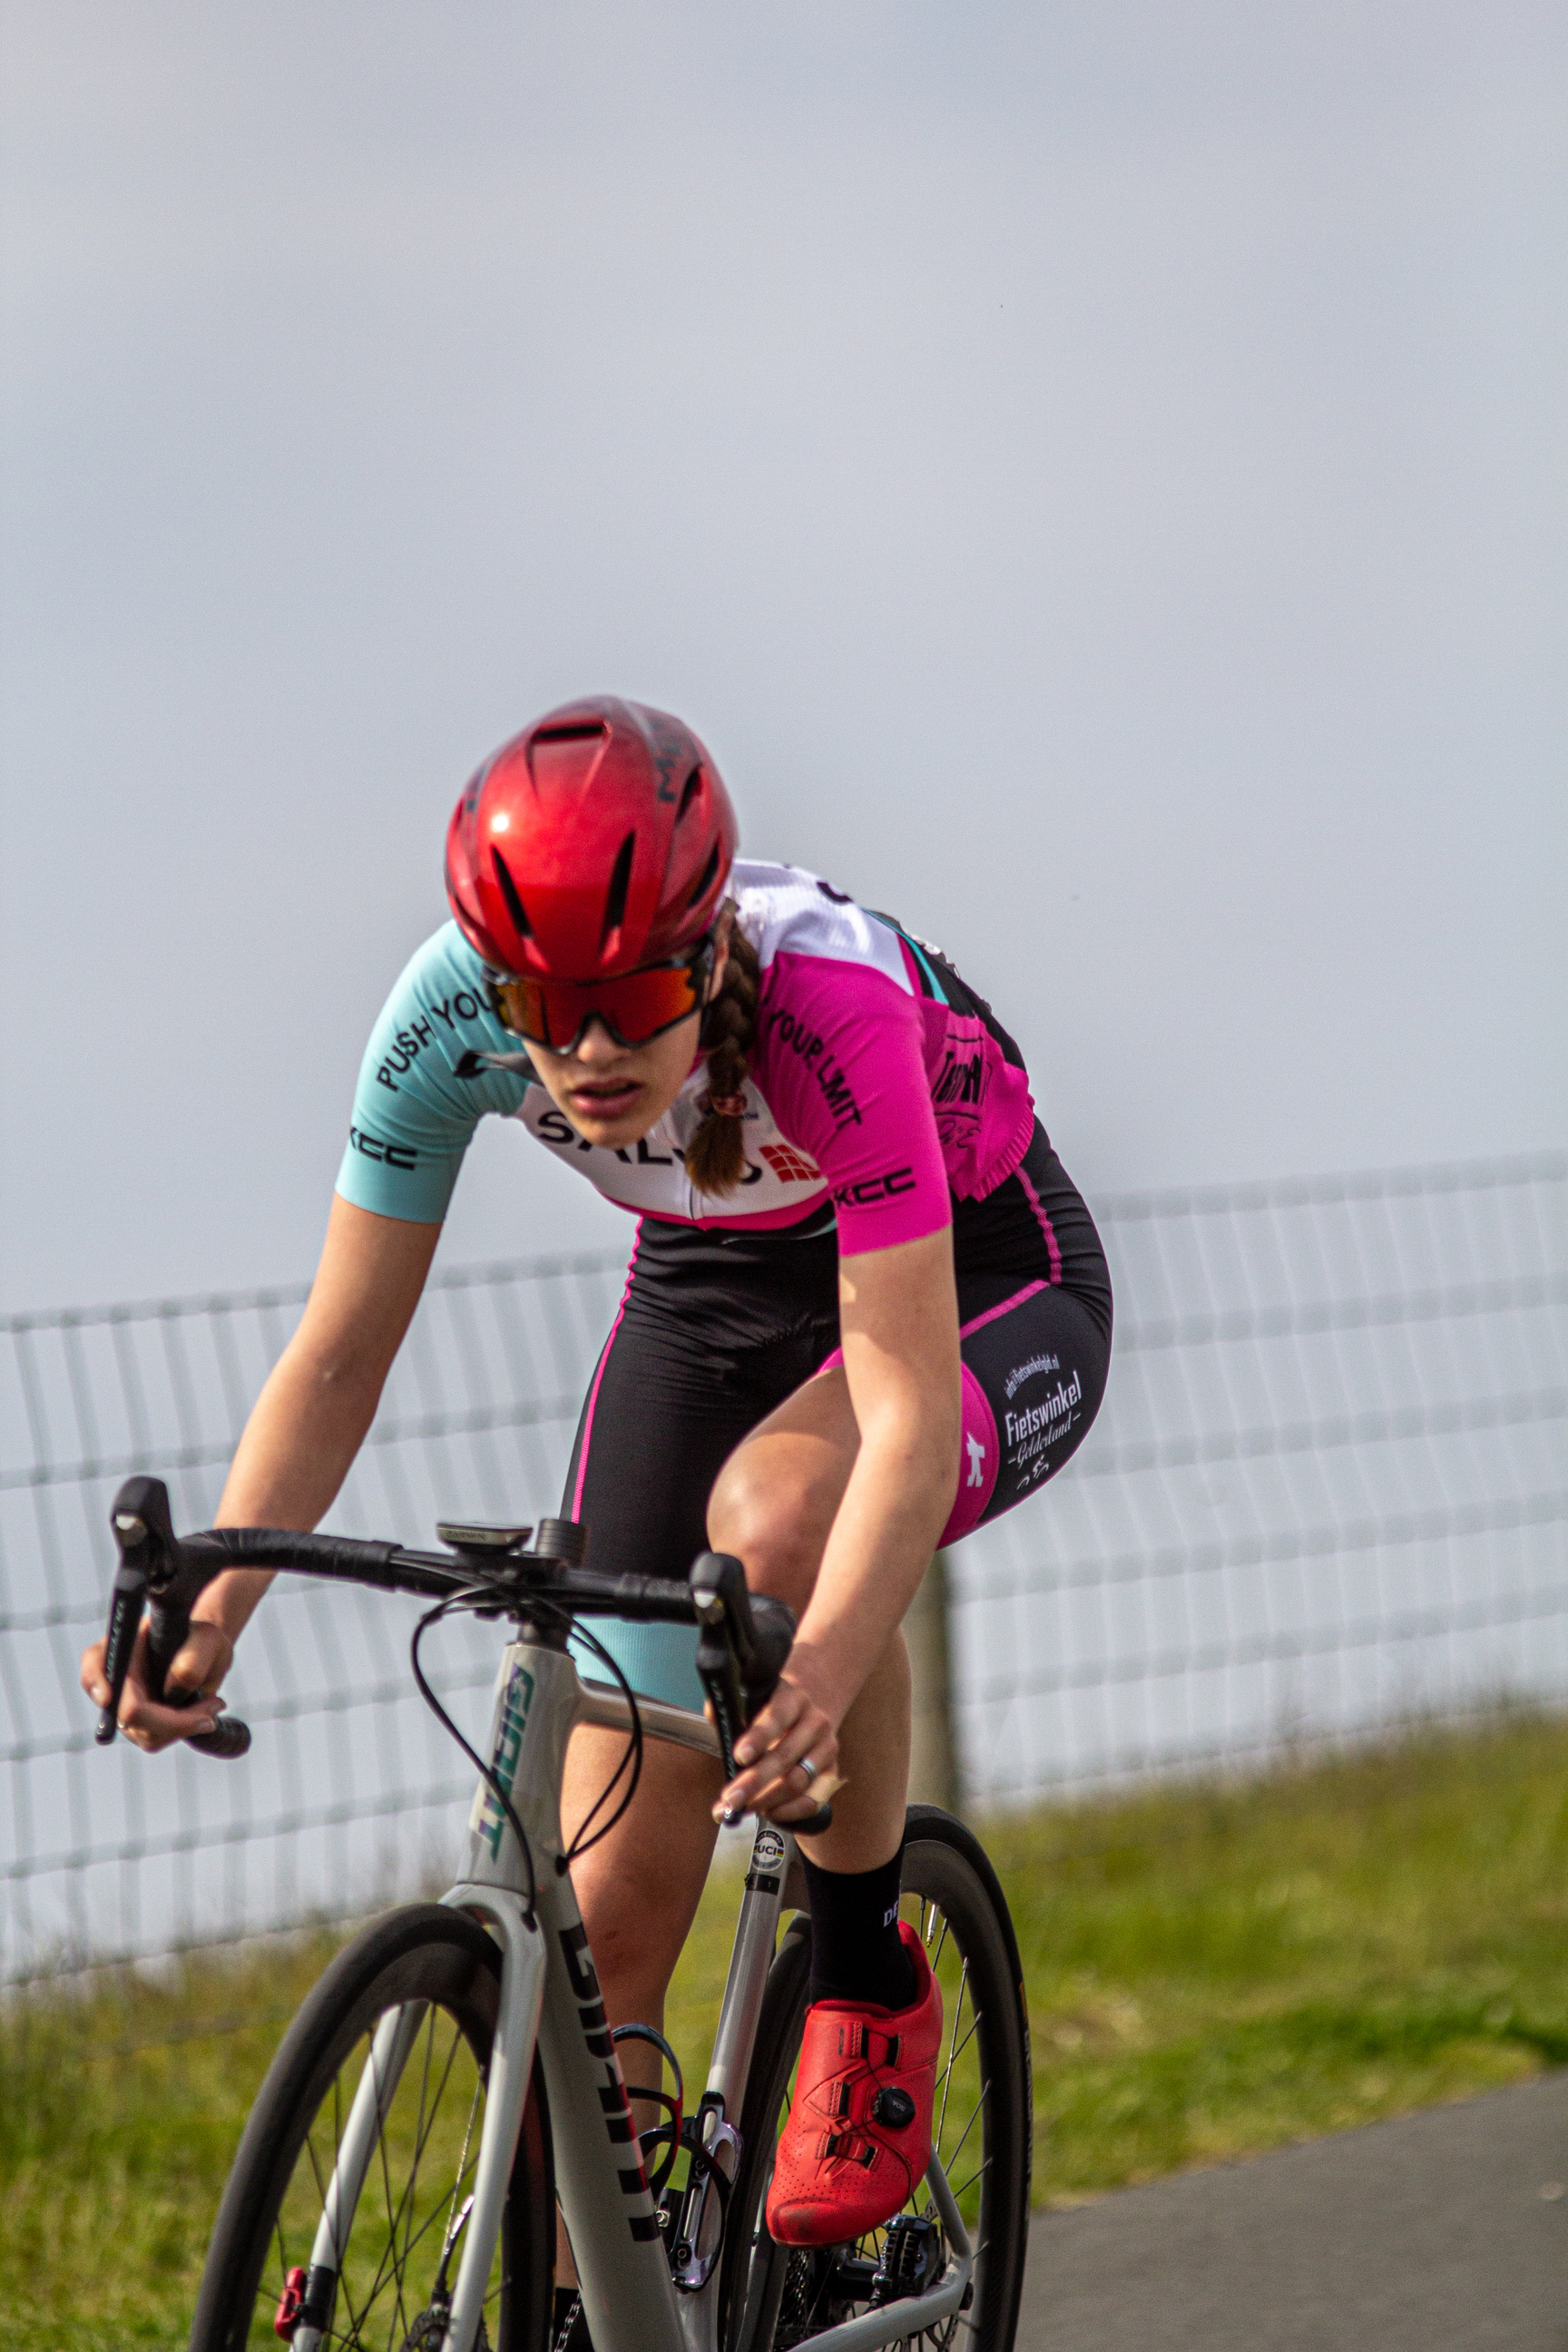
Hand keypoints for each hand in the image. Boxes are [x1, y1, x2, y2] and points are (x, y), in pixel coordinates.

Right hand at [80, 1618, 233, 1752]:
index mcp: (125, 1645)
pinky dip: (182, 1731)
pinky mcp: (136, 1724)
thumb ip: (194, 1658)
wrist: (206, 1655)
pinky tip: (204, 1714)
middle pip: (128, 1714)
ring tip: (213, 1705)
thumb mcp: (209, 1639)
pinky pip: (154, 1739)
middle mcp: (115, 1676)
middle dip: (175, 1720)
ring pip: (145, 1734)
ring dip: (184, 1726)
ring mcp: (121, 1705)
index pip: (95, 1663)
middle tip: (214, 1707)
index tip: (107, 1697)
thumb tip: (175, 1688)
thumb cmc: (202, 1641)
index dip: (95, 1680)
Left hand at [711, 1667, 840, 1826]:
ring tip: (742, 1808)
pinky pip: (813, 1801)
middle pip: (785, 1756)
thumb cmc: (768, 1713)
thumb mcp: (750, 1702)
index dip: (758, 1738)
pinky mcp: (831, 1772)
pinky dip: (788, 1812)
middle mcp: (815, 1721)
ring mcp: (826, 1748)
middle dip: (754, 1782)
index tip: (740, 1756)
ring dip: (766, 1800)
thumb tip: (715, 1716)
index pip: (777, 1717)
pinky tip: (767, 1811)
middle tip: (730, 1799)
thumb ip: (731, 1708)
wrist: (803, 1717)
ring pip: (798, 1782)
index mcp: (792, 1699)